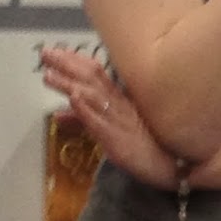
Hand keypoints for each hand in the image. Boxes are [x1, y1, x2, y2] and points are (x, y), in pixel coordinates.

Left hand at [40, 47, 176, 189]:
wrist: (174, 169)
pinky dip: (87, 109)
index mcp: (121, 101)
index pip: (97, 74)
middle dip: (68, 64)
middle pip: (93, 79)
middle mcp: (120, 106)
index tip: (56, 50)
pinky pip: (101, 122)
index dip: (75, 61)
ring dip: (71, 83)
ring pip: (94, 97)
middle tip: (46, 52)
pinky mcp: (119, 141)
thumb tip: (58, 112)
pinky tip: (74, 97)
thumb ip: (85, 120)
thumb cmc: (146, 149)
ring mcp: (120, 121)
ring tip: (49, 74)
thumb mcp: (111, 132)